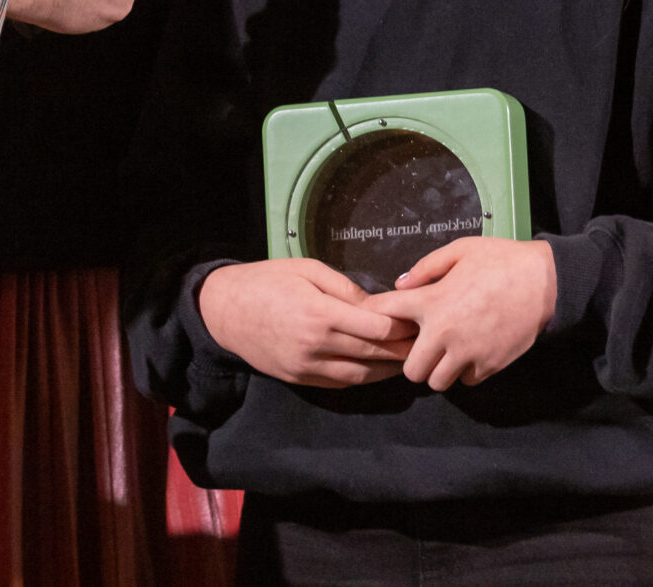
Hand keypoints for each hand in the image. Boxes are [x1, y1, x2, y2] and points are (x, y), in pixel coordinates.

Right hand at [196, 259, 412, 387]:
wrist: (224, 311)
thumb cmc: (267, 280)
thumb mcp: (307, 270)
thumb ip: (345, 288)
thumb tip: (378, 304)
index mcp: (320, 313)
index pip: (377, 327)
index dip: (403, 325)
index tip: (422, 318)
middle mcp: (316, 345)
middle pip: (374, 352)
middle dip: (403, 348)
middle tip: (427, 341)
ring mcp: (307, 366)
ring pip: (361, 375)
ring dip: (388, 369)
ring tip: (410, 359)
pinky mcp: (300, 379)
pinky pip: (341, 382)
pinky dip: (364, 376)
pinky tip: (378, 368)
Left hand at [368, 237, 557, 390]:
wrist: (545, 281)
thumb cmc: (499, 259)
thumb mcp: (459, 250)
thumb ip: (426, 268)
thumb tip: (400, 284)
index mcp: (431, 301)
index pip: (384, 314)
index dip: (376, 315)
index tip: (378, 318)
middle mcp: (444, 332)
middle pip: (410, 370)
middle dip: (413, 360)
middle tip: (423, 346)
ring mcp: (467, 353)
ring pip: (437, 382)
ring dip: (439, 370)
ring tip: (447, 352)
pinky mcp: (490, 366)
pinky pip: (466, 381)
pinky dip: (465, 372)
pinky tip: (471, 353)